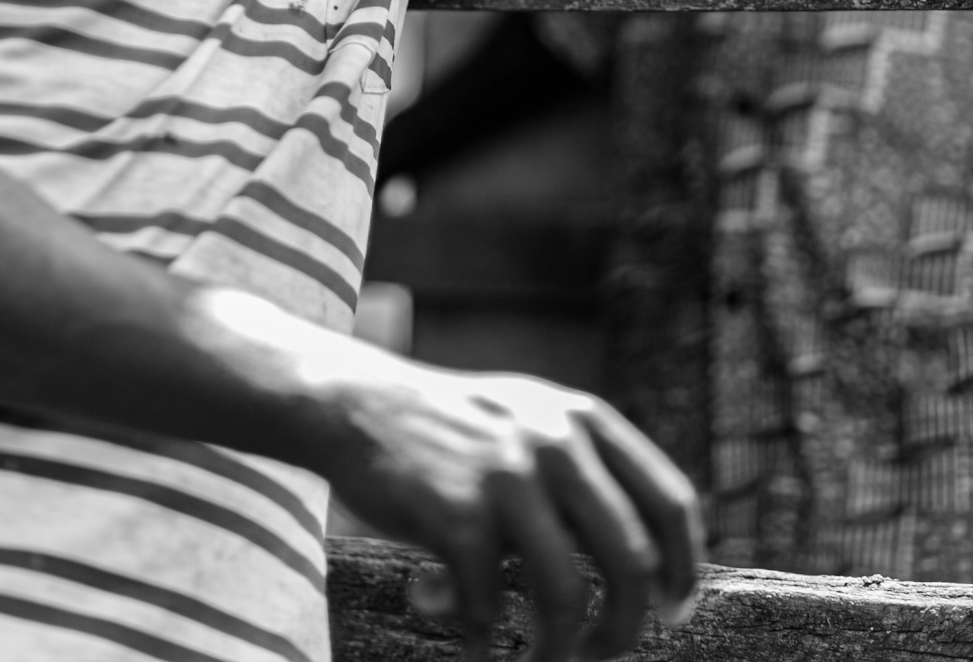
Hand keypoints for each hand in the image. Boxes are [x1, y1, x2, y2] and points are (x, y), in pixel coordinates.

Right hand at [320, 353, 701, 661]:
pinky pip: (488, 604)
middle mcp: (554, 440)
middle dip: (623, 628)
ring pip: (565, 595)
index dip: (683, 570)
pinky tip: (460, 629)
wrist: (357, 405)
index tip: (673, 615)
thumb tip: (649, 565)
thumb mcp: (532, 421)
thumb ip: (585, 471)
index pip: (669, 501)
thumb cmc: (454, 433)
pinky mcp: (455, 511)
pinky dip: (479, 636)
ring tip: (539, 661)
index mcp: (584, 418)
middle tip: (602, 655)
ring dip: (558, 650)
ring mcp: (505, 474)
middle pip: (629, 559)